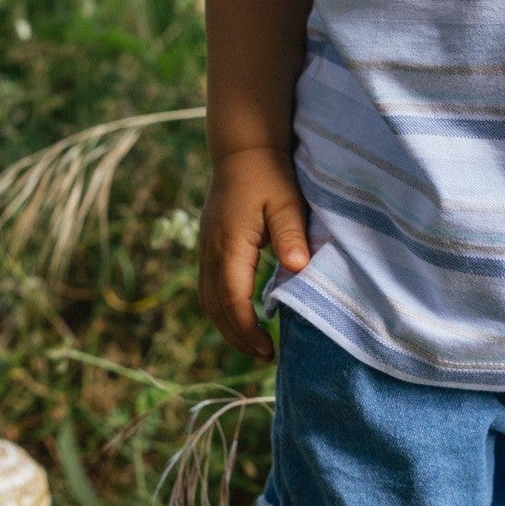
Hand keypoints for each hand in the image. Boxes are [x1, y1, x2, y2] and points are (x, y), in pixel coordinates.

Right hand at [199, 147, 310, 359]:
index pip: (232, 299)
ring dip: (227, 325)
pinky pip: (209, 287)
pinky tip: (242, 315)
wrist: (243, 149)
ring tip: (254, 344)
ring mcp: (206, 248)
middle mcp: (211, 251)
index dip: (248, 329)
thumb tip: (298, 268)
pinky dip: (222, 308)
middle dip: (236, 336)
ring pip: (207, 299)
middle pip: (214, 307)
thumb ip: (291, 235)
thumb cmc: (270, 174)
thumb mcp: (287, 202)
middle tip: (265, 356)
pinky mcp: (209, 245)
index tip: (268, 349)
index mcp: (229, 244)